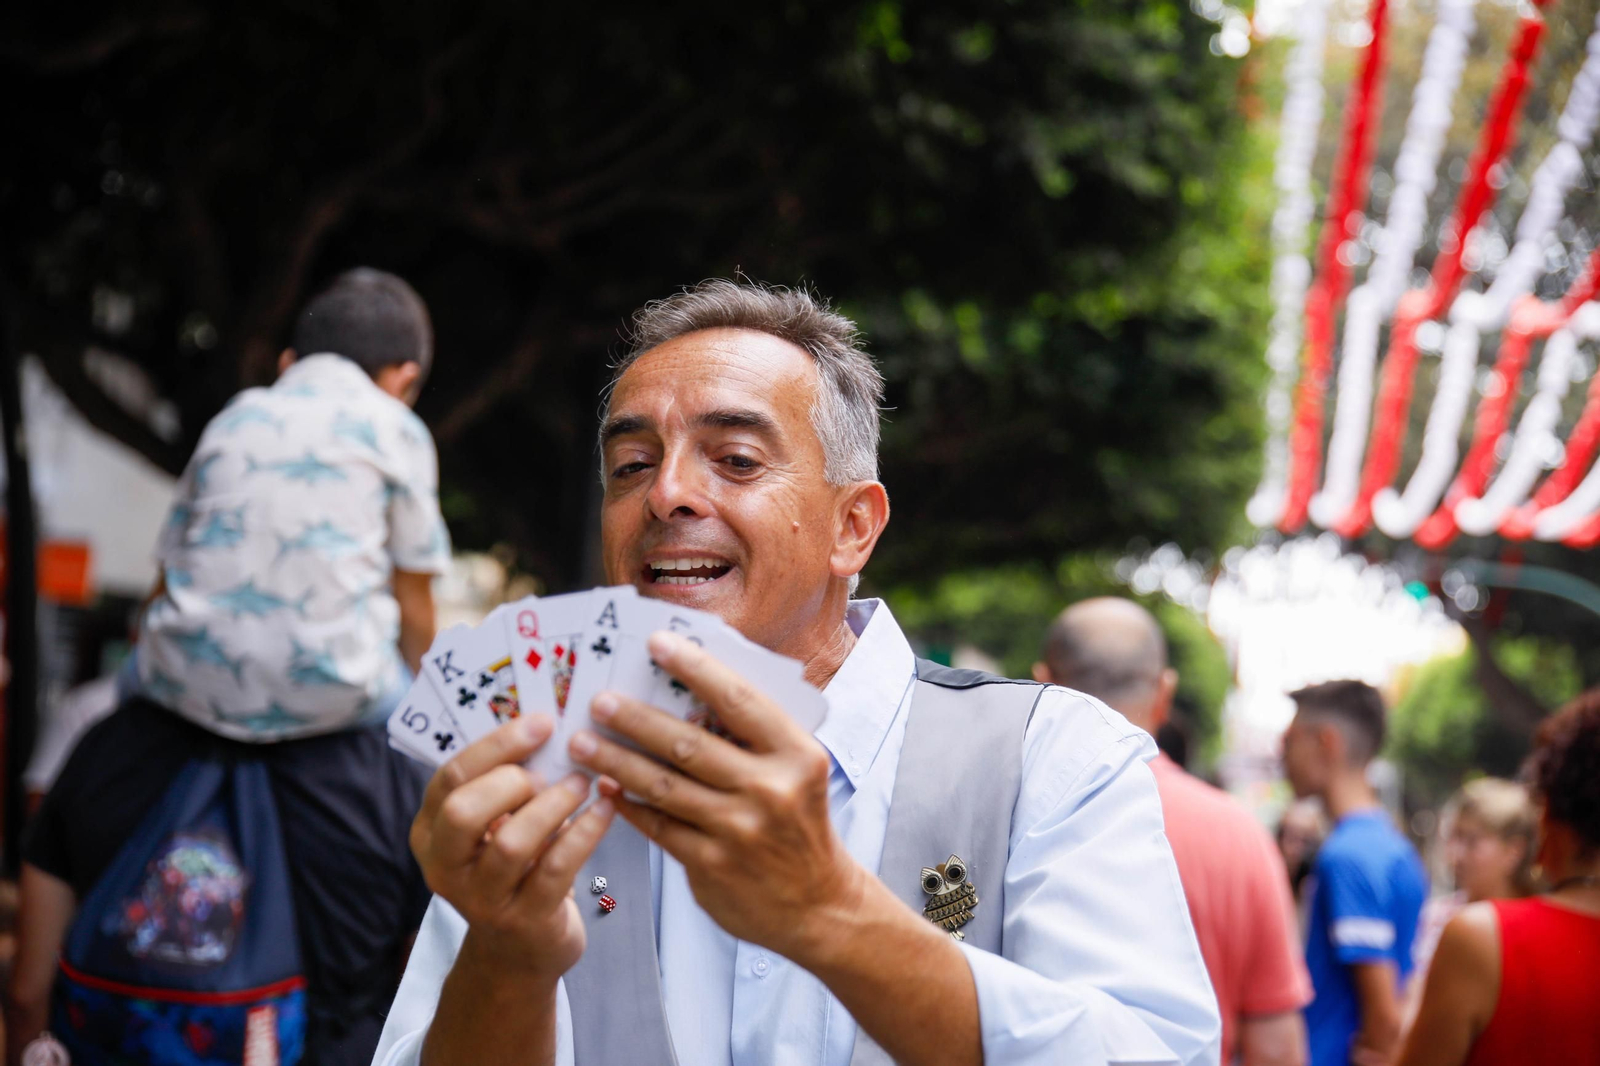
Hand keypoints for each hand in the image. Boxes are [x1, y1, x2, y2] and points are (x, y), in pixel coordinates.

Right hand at [410, 716, 615, 977]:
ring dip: (554, 805)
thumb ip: (503, 786)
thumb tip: (549, 728)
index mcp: (431, 833)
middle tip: (549, 771)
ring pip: (512, 843)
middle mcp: (445, 868)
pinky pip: (556, 868)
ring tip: (583, 785)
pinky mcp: (525, 921)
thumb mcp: (493, 829)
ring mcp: (482, 899)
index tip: (542, 723)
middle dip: (511, 780)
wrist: (518, 952)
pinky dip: (585, 832)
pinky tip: (605, 809)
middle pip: (463, 811)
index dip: (497, 745)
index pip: (450, 778)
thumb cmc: (512, 871)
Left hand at [567, 631, 863, 960]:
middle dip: (636, 719)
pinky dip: (629, 805)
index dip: (695, 668)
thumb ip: (753, 740)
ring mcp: (739, 830)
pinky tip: (607, 787)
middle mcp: (770, 789)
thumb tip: (687, 700)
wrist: (820, 906)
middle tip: (599, 700)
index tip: (656, 644)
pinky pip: (659, 826)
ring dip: (617, 761)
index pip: (738, 700)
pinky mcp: (712, 865)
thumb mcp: (796, 772)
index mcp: (796, 754)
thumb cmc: (800, 826)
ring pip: (664, 786)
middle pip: (689, 743)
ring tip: (583, 743)